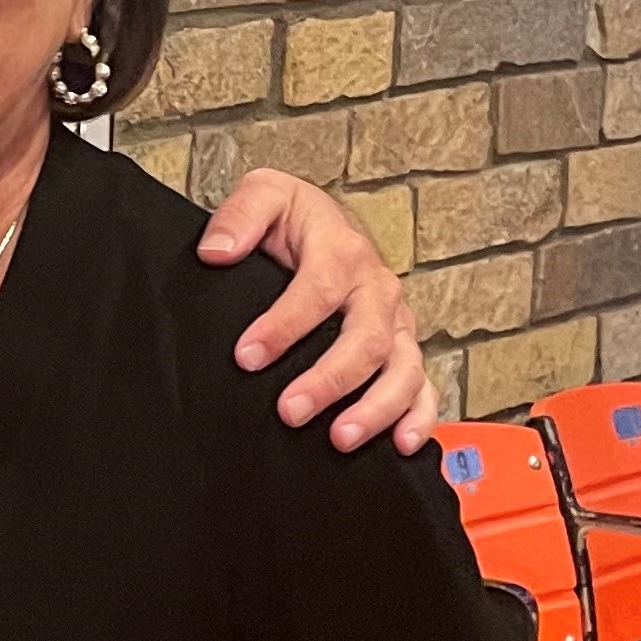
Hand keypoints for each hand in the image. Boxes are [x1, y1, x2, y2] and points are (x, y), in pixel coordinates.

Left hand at [200, 168, 437, 454]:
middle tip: (290, 411)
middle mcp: (377, 289)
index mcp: (343, 250)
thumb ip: (240, 215)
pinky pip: (424, 388)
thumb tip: (216, 251)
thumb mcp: (265, 194)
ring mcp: (396, 323)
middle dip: (329, 380)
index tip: (247, 357)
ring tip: (340, 438)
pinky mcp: (404, 351)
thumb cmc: (294, 220)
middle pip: (366, 339)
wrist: (325, 229)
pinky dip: (419, 418)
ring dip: (376, 408)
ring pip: (403, 369)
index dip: (284, 325)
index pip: (319, 289)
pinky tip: (399, 445)